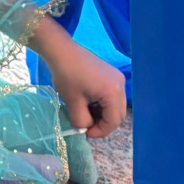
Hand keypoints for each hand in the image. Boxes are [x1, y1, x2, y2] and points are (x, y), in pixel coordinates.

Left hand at [28, 16, 127, 139]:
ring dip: (102, 114)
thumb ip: (82, 122)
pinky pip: (112, 96)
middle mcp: (121, 85)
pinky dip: (102, 104)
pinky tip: (88, 103)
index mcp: (113, 92)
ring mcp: (118, 79)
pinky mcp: (112, 75)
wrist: (62, 51)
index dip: (100, 131)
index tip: (85, 133)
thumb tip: (86, 129)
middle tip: (86, 126)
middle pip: (118, 114)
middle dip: (103, 123)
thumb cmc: (67, 76)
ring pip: (115, 106)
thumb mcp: (73, 104)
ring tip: (85, 113)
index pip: (113, 121)